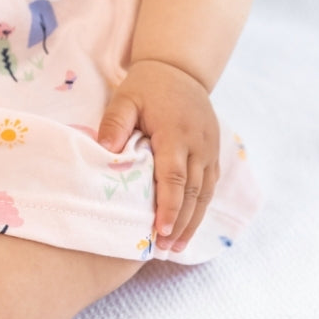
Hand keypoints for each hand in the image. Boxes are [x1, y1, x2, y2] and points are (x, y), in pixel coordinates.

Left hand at [97, 61, 219, 252]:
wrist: (180, 70)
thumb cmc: (147, 86)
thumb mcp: (125, 98)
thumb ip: (116, 122)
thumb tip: (105, 150)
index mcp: (175, 133)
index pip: (174, 177)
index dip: (168, 206)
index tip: (159, 230)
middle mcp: (198, 145)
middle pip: (192, 191)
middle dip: (180, 222)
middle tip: (165, 248)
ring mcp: (209, 149)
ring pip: (204, 192)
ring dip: (193, 221)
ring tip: (177, 246)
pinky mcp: (213, 152)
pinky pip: (210, 184)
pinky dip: (201, 207)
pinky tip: (190, 225)